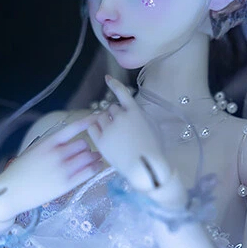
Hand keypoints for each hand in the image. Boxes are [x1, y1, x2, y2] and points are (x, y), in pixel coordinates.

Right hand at [0, 114, 100, 233]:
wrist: (11, 192)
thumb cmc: (20, 172)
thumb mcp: (34, 150)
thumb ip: (52, 145)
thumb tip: (71, 143)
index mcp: (48, 143)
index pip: (72, 128)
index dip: (87, 121)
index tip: (97, 117)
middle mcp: (57, 153)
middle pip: (83, 144)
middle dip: (86, 148)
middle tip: (87, 153)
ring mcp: (63, 169)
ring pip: (88, 157)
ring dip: (93, 157)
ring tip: (95, 160)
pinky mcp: (67, 184)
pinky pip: (89, 172)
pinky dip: (95, 168)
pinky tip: (96, 167)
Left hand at [89, 77, 174, 193]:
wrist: (145, 168)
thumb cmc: (154, 150)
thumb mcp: (153, 127)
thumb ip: (141, 115)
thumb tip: (133, 111)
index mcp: (135, 112)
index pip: (122, 93)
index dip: (114, 84)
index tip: (107, 79)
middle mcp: (121, 117)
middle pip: (112, 109)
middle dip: (115, 115)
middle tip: (122, 129)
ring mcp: (109, 129)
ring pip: (101, 117)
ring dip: (106, 121)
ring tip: (114, 134)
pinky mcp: (101, 141)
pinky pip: (92, 128)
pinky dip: (96, 128)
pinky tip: (102, 134)